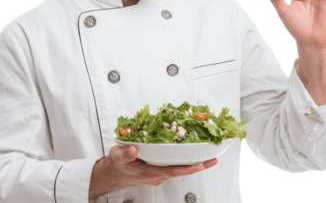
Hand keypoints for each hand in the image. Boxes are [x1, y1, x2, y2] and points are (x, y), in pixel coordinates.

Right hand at [89, 145, 217, 198]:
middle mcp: (157, 174)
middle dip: (197, 165)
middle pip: (180, 171)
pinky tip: (191, 153)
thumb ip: (125, 154)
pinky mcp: (159, 169)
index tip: (200, 165)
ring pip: (179, 168)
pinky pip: (174, 166)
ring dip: (193, 162)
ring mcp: (159, 173)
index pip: (172, 171)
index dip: (187, 168)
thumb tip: (134, 150)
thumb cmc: (117, 165)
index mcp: (149, 172)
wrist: (113, 173)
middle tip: (212, 159)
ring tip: (207, 155)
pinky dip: (184, 160)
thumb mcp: (117, 157)